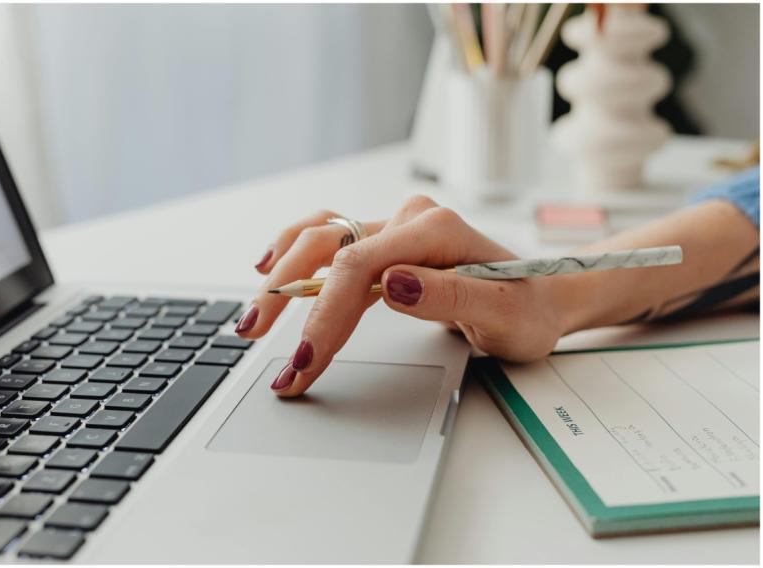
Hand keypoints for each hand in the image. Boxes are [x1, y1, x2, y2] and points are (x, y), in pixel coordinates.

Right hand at [237, 195, 566, 396]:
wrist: (543, 297)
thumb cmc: (529, 310)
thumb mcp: (505, 315)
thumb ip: (451, 298)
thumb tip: (392, 285)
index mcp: (436, 231)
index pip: (359, 267)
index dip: (324, 316)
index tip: (304, 362)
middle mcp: (410, 221)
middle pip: (329, 245)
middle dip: (285, 294)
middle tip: (254, 338)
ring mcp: (395, 229)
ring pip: (320, 237)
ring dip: (280, 272)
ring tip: (253, 314)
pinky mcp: (387, 244)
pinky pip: (330, 240)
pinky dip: (295, 252)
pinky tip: (270, 266)